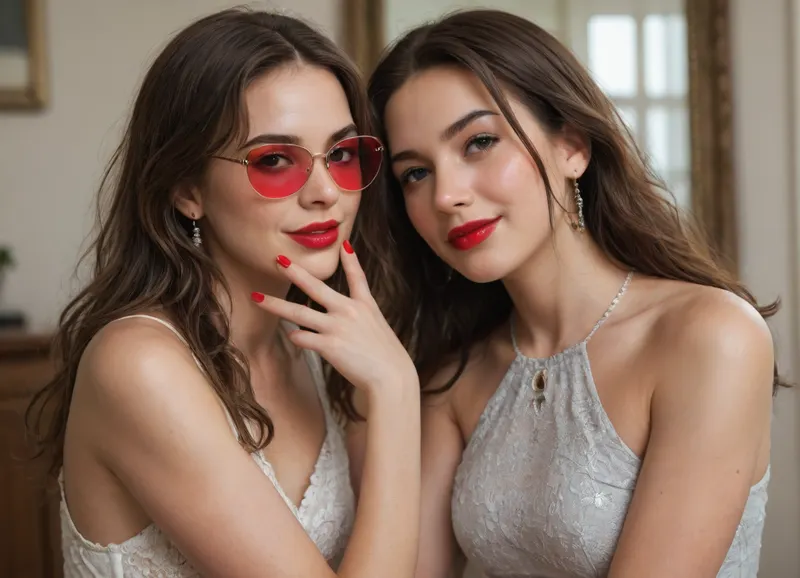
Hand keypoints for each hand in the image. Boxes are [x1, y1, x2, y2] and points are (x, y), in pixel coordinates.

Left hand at [253, 242, 417, 396]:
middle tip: (278, 260)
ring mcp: (337, 327)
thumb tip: (345, 324)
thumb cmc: (388, 360)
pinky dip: (296, 337)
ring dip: (275, 305)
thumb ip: (362, 323)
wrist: (392, 377)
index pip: (357, 277)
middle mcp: (349, 311)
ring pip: (298, 312)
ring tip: (256, 297)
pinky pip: (303, 338)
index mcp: (366, 306)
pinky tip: (292, 336)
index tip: (343, 244)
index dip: (350, 260)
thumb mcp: (380, 331)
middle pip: (316, 287)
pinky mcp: (329, 346)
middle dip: (295, 272)